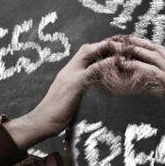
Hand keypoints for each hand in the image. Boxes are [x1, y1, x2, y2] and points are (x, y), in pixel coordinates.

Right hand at [6, 36, 127, 148]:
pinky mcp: (74, 84)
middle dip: (104, 44)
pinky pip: (92, 70)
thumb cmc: (55, 115)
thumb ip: (76, 92)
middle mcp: (68, 70)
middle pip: (86, 49)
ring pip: (89, 53)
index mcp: (67, 73)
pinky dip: (105, 63)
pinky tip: (116, 61)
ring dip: (106, 48)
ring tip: (122, 47)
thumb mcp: (68, 99)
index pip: (83, 55)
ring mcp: (70, 75)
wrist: (42, 122)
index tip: (112, 48)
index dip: (97, 49)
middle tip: (121, 43)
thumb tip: (83, 93)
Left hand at [119, 35, 164, 149]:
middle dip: (138, 42)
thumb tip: (155, 86)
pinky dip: (138, 66)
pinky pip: (153, 72)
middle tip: (120, 39)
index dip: (145, 45)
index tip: (130, 42)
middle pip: (156, 49)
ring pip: (154, 56)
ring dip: (136, 50)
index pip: (160, 52)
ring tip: (120, 48)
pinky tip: (125, 65)